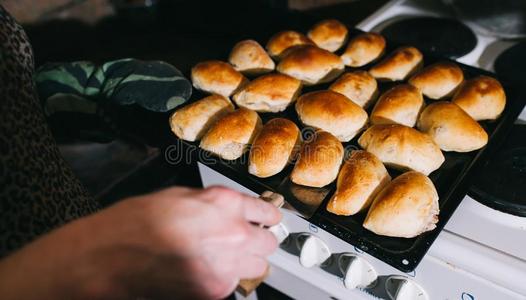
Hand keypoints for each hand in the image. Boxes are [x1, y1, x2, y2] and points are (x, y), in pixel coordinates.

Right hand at [0, 186, 280, 299]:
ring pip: (257, 268)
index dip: (267, 216)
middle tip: (244, 241)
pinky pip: (232, 286)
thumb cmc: (135, 223)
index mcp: (225, 204)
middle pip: (268, 243)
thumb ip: (212, 203)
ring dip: (245, 263)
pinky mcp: (214, 292)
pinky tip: (202, 272)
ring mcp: (226, 267)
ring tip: (222, 258)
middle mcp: (234, 234)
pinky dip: (223, 280)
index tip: (268, 219)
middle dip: (258, 242)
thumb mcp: (179, 196)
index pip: (266, 211)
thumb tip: (229, 209)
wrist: (110, 257)